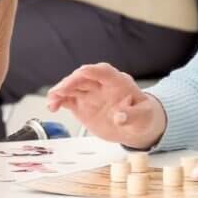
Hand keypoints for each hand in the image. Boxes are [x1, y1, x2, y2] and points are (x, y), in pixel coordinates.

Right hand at [46, 63, 166, 149]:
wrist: (136, 127)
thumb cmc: (143, 117)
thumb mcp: (144, 117)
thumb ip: (133, 116)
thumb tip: (120, 117)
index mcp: (118, 82)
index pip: (103, 71)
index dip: (92, 71)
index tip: (81, 72)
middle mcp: (100, 84)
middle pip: (82, 77)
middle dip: (70, 82)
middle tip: (61, 91)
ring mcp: (89, 94)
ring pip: (71, 87)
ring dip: (60, 91)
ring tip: (52, 101)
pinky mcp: (81, 104)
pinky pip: (66, 100)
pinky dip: (58, 101)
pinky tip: (52, 106)